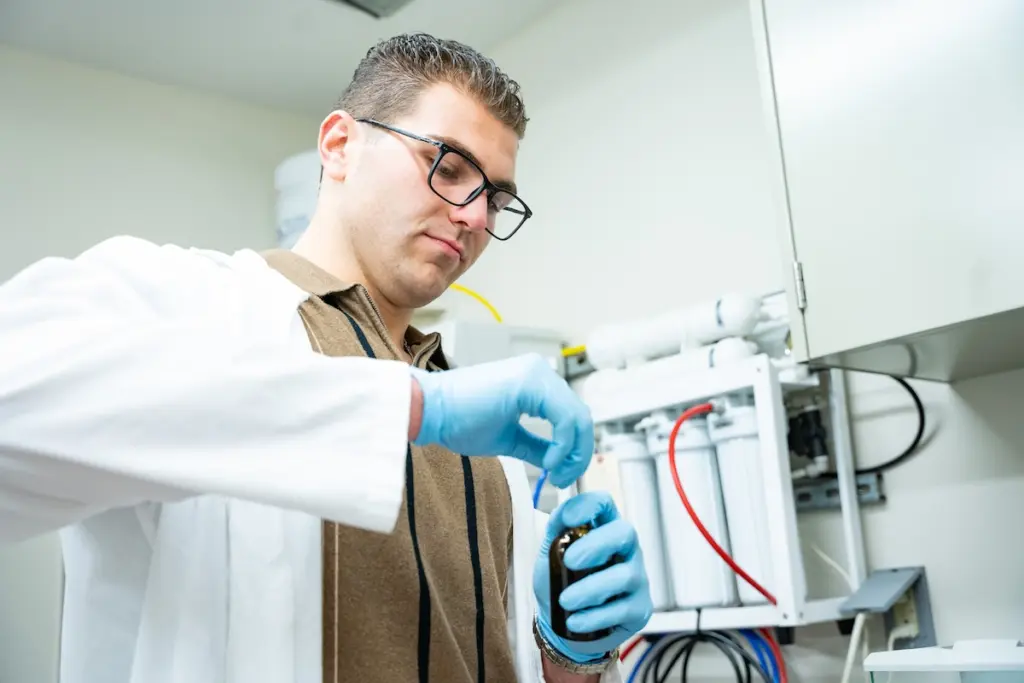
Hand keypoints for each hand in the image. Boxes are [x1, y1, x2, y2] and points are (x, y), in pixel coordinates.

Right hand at [410, 354, 592, 487]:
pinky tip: (548, 461)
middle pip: (580, 416)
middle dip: (578, 453)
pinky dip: (564, 444)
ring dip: (573, 451)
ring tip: (555, 472)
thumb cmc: (459, 420)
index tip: (562, 474)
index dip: (575, 449)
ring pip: (578, 417)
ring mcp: (537, 373)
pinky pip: (565, 417)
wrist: (430, 409)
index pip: (572, 416)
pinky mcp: (531, 382)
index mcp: (536, 381)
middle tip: (564, 478)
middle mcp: (540, 371)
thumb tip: (561, 461)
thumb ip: (538, 446)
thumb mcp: (509, 438)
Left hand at [533, 492, 652, 661]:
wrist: (563, 626)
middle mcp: (626, 549)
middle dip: (596, 545)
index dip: (589, 505)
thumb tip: (565, 514)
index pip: (604, 504)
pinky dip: (594, 616)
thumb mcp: (551, 554)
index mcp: (603, 529)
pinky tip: (575, 621)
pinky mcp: (639, 609)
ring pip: (625, 576)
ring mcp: (637, 579)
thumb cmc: (560, 583)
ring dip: (591, 588)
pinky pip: (622, 609)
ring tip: (565, 601)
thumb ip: (556, 530)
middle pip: (624, 533)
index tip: (568, 519)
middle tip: (569, 561)